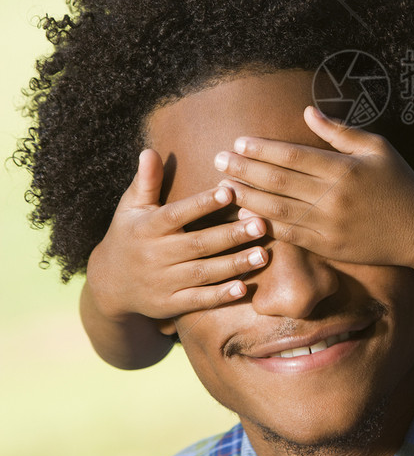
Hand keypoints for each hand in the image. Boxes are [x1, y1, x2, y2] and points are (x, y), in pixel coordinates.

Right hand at [85, 148, 269, 324]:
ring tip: (263, 254)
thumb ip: (146, 181)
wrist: (108, 284)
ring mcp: (162, 282)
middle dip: (230, 235)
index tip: (229, 191)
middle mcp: (154, 255)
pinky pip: (197, 301)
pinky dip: (219, 296)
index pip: (177, 214)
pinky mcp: (169, 304)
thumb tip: (150, 150)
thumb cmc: (129, 234)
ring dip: (234, 265)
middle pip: (197, 244)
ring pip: (203, 273)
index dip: (202, 204)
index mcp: (147, 227)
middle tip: (260, 224)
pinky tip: (244, 287)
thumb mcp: (130, 207)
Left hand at [213, 107, 413, 272]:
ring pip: (277, 209)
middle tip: (218, 160)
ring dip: (247, 197)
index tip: (239, 142)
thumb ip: (340, 131)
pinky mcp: (328, 247)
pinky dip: (265, 224)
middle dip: (244, 169)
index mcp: (343, 168)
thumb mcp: (377, 148)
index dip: (262, 148)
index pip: (292, 155)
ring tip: (224, 186)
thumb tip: (308, 111)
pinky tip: (246, 215)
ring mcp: (329, 225)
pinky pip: (289, 235)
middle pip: (278, 181)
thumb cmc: (400, 183)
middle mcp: (333, 197)